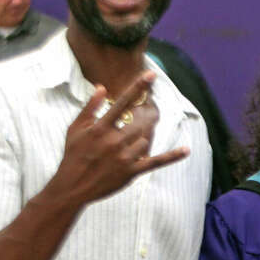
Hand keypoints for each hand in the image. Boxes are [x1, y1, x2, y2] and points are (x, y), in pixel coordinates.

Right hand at [48, 71, 188, 206]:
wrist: (72, 186)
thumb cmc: (73, 154)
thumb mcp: (76, 128)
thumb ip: (90, 107)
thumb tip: (102, 87)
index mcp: (101, 128)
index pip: (123, 102)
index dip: (137, 86)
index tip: (151, 74)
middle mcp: (114, 141)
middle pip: (139, 124)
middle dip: (139, 123)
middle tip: (134, 127)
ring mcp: (124, 158)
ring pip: (145, 141)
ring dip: (140, 141)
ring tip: (124, 148)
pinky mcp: (131, 172)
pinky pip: (156, 162)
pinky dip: (172, 156)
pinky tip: (186, 150)